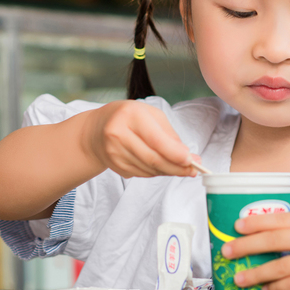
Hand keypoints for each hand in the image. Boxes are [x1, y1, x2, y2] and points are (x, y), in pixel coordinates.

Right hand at [84, 100, 199, 178]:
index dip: (175, 153)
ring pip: (149, 169)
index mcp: (130, 115)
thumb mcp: (150, 115)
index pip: (156, 139)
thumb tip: (187, 156)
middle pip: (153, 159)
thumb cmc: (129, 118)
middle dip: (176, 167)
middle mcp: (118, 134)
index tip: (192, 161)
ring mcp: (113, 152)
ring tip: (180, 168)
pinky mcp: (114, 165)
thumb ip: (169, 134)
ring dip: (168, 171)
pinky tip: (161, 166)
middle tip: (193, 170)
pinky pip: (142, 174)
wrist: (97, 129)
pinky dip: (156, 172)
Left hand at [220, 213, 289, 289]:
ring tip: (240, 278)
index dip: (255, 221)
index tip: (236, 225)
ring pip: (280, 264)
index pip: (281, 217)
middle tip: (227, 251)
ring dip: (256, 272)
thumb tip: (276, 239)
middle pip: (274, 238)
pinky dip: (277, 288)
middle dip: (246, 245)